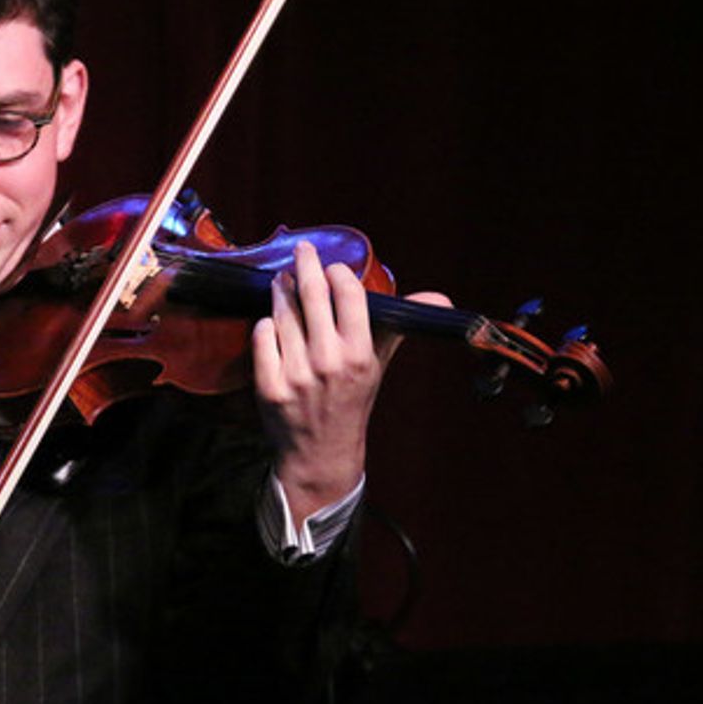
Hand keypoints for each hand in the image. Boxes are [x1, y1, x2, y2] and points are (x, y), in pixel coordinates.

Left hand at [252, 240, 449, 525]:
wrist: (320, 453)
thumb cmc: (351, 402)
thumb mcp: (378, 364)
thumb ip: (398, 326)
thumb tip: (441, 300)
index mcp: (360, 353)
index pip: (350, 294)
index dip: (339, 273)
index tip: (335, 266)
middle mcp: (328, 361)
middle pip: (313, 294)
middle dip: (305, 265)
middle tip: (301, 251)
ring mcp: (296, 374)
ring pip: (283, 313)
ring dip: (281, 291)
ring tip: (282, 282)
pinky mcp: (269, 386)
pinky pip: (262, 337)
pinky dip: (265, 325)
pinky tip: (272, 322)